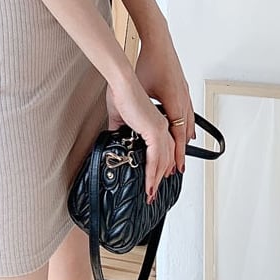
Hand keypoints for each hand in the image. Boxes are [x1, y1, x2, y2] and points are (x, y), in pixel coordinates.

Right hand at [106, 79, 175, 203]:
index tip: (153, 179)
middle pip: (165, 159)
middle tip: (152, 192)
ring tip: (149, 193)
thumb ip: (118, 131)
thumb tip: (113, 139)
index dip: (159, 166)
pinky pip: (155, 159)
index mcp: (156, 123)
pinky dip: (152, 174)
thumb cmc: (120, 95)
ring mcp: (160, 130)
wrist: (122, 85)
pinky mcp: (155, 132)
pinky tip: (148, 184)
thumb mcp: (119, 119)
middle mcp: (162, 127)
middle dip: (159, 178)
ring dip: (156, 180)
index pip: (162, 149)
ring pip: (162, 162)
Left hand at [134, 29, 195, 173]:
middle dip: (180, 153)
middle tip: (177, 168)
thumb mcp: (138, 90)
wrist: (159, 43)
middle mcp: (182, 101)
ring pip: (187, 124)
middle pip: (183, 134)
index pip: (177, 136)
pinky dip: (185, 124)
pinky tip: (182, 128)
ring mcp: (184, 95)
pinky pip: (187, 113)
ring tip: (181, 153)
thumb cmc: (150, 62)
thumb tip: (116, 127)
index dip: (176, 154)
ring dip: (183, 139)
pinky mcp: (182, 89)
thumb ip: (130, 109)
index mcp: (173, 104)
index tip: (174, 168)